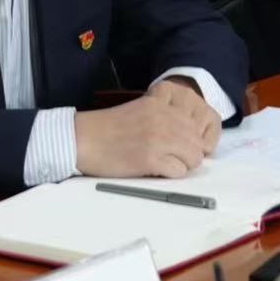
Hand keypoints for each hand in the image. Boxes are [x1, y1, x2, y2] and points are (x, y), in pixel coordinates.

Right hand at [74, 80, 219, 178]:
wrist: (82, 139)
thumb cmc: (108, 129)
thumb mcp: (141, 111)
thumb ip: (166, 118)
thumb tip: (189, 138)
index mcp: (162, 105)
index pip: (196, 125)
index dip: (189, 140)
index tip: (177, 147)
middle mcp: (165, 119)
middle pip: (197, 143)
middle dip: (188, 155)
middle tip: (169, 160)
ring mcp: (159, 138)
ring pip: (193, 158)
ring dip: (181, 165)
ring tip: (162, 165)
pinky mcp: (151, 158)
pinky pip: (178, 171)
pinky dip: (169, 174)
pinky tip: (153, 169)